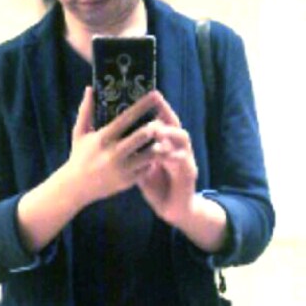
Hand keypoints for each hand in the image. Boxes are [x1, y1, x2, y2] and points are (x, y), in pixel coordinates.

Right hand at [63, 87, 162, 208]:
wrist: (75, 188)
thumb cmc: (79, 156)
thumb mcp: (79, 132)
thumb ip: (86, 110)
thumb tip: (90, 88)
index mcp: (104, 138)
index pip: (127, 118)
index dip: (142, 105)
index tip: (155, 95)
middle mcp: (114, 153)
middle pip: (142, 136)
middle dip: (155, 126)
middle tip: (162, 120)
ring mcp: (123, 168)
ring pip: (149, 154)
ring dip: (158, 145)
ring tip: (164, 138)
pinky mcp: (128, 181)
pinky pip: (147, 168)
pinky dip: (153, 161)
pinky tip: (156, 155)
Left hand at [134, 93, 198, 225]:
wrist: (173, 209)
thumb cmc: (156, 187)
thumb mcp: (141, 167)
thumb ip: (133, 152)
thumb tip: (115, 137)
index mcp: (166, 144)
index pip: (162, 120)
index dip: (156, 108)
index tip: (146, 95)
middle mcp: (178, 147)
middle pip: (174, 123)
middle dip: (166, 112)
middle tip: (155, 102)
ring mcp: (186, 159)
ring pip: (182, 138)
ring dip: (170, 132)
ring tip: (157, 128)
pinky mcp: (189, 173)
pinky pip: (183, 161)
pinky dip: (174, 156)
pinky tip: (163, 153)